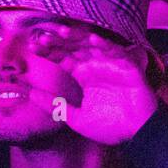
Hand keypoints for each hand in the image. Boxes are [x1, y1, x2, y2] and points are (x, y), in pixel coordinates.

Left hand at [23, 27, 156, 145]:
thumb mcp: (76, 117)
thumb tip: (30, 94)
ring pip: (93, 45)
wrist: (138, 135)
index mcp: (83, 75)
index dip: (50, 51)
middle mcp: (96, 66)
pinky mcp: (128, 68)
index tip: (33, 47)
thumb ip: (55, 105)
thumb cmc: (110, 127)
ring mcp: (112, 65)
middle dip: (59, 41)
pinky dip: (106, 45)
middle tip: (42, 38)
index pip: (63, 57)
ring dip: (79, 37)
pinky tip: (93, 40)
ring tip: (62, 32)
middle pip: (75, 47)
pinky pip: (117, 52)